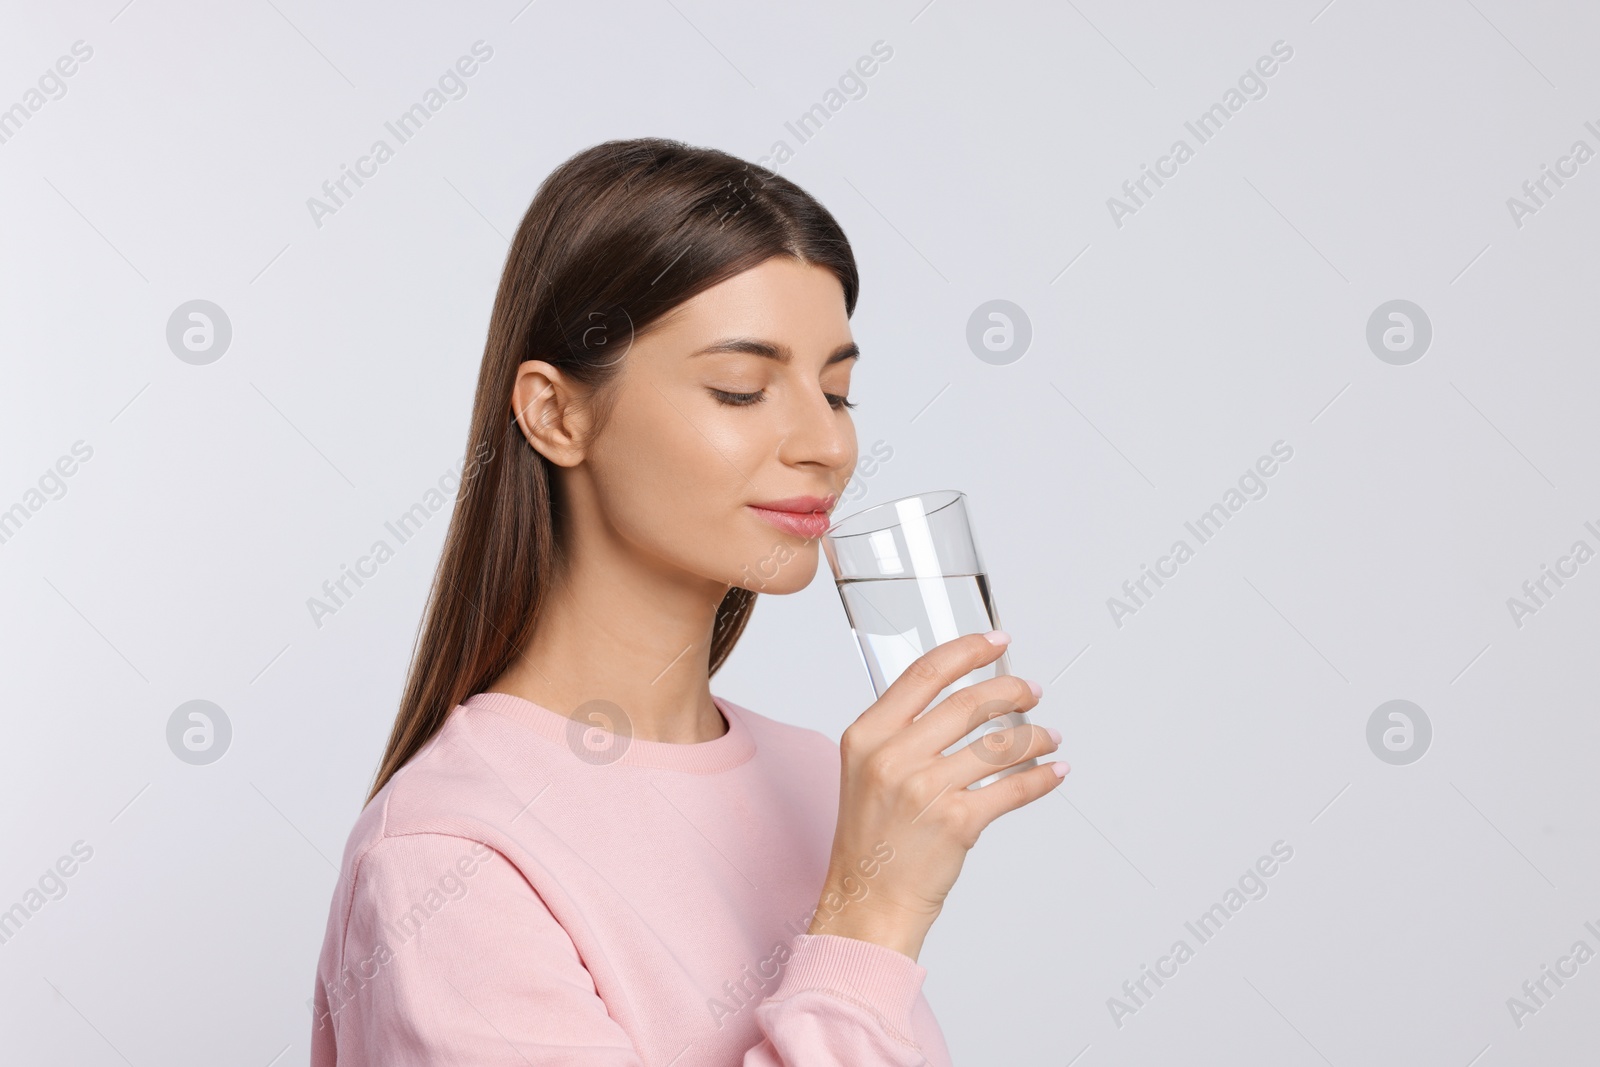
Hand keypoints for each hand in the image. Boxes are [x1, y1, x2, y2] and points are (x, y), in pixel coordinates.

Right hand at [809, 630, 1065, 960]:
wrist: (868, 901)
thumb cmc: (871, 841)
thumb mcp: (865, 771)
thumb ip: (901, 731)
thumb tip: (956, 699)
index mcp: (867, 735)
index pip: (924, 674)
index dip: (967, 651)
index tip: (995, 643)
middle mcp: (893, 756)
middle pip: (968, 702)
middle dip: (1011, 691)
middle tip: (1030, 692)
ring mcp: (925, 788)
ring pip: (998, 744)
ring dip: (1034, 736)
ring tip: (1047, 737)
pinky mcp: (956, 821)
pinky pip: (1013, 787)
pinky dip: (1041, 776)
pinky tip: (1052, 770)